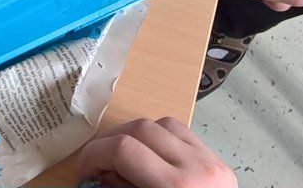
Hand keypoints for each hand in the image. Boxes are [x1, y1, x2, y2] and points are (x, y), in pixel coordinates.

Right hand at [73, 118, 234, 187]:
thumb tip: (95, 178)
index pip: (124, 150)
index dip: (93, 156)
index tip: (84, 172)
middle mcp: (197, 168)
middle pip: (139, 129)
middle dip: (109, 144)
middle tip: (96, 165)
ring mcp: (211, 162)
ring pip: (161, 124)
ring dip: (134, 136)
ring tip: (122, 159)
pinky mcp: (217, 163)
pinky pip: (182, 133)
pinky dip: (159, 138)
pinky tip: (148, 156)